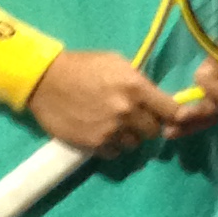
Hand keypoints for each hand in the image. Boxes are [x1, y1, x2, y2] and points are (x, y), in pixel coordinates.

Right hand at [29, 48, 186, 155]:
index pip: (172, 111)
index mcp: (136, 88)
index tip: (169, 116)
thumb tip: (157, 98)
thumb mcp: (117, 63)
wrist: (44, 81)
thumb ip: (139, 81)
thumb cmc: (83, 66)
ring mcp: (111, 131)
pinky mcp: (95, 145)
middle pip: (155, 131)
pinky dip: (113, 146)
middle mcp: (127, 112)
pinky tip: (102, 133)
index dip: (173, 115)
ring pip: (135, 144)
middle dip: (148, 124)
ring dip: (130, 136)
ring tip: (115, 124)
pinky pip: (116, 153)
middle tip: (135, 117)